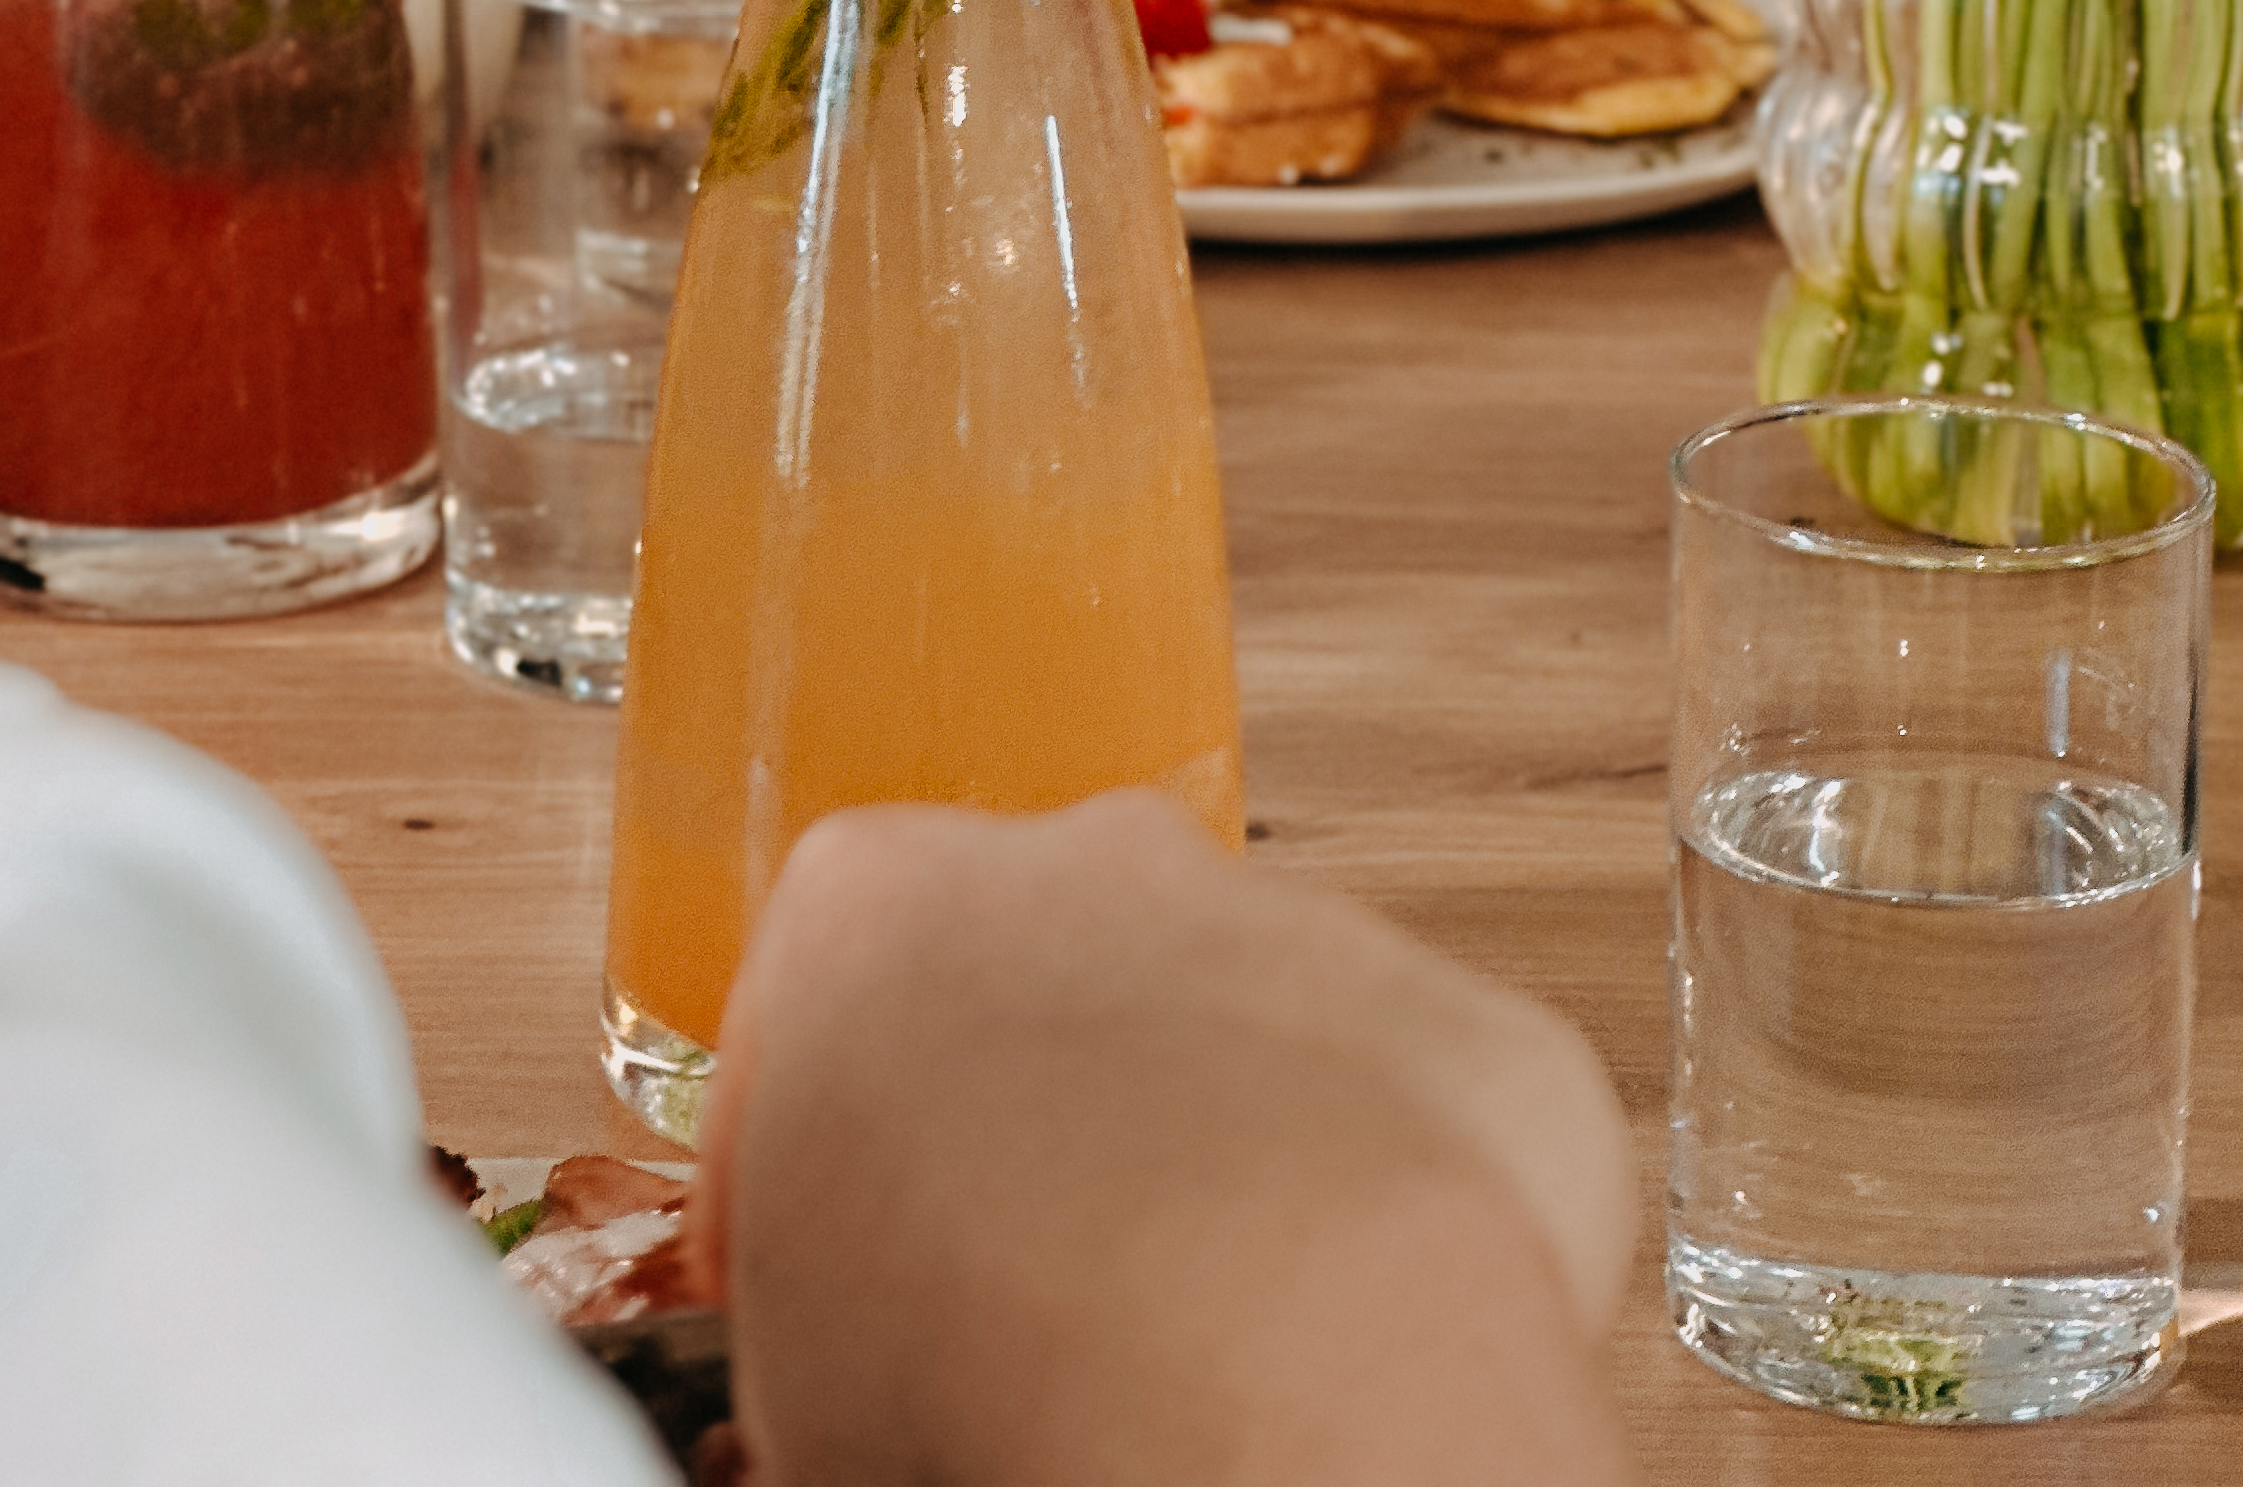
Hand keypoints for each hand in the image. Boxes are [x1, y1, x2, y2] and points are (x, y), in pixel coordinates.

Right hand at [691, 793, 1632, 1486]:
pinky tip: (1340, 1338)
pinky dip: (1391, 1223)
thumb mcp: (777, 1336)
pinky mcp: (1465, 1031)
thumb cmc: (984, 1358)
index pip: (836, 989)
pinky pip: (1421, 1127)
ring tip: (1197, 1348)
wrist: (1245, 1380)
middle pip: (1053, 972)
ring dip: (1225, 1161)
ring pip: (1246, 1040)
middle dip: (1050, 1111)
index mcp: (875, 903)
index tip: (861, 1251)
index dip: (845, 1139)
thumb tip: (844, 1362)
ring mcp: (1295, 928)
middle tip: (1030, 1302)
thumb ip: (816, 1265)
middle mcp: (1091, 862)